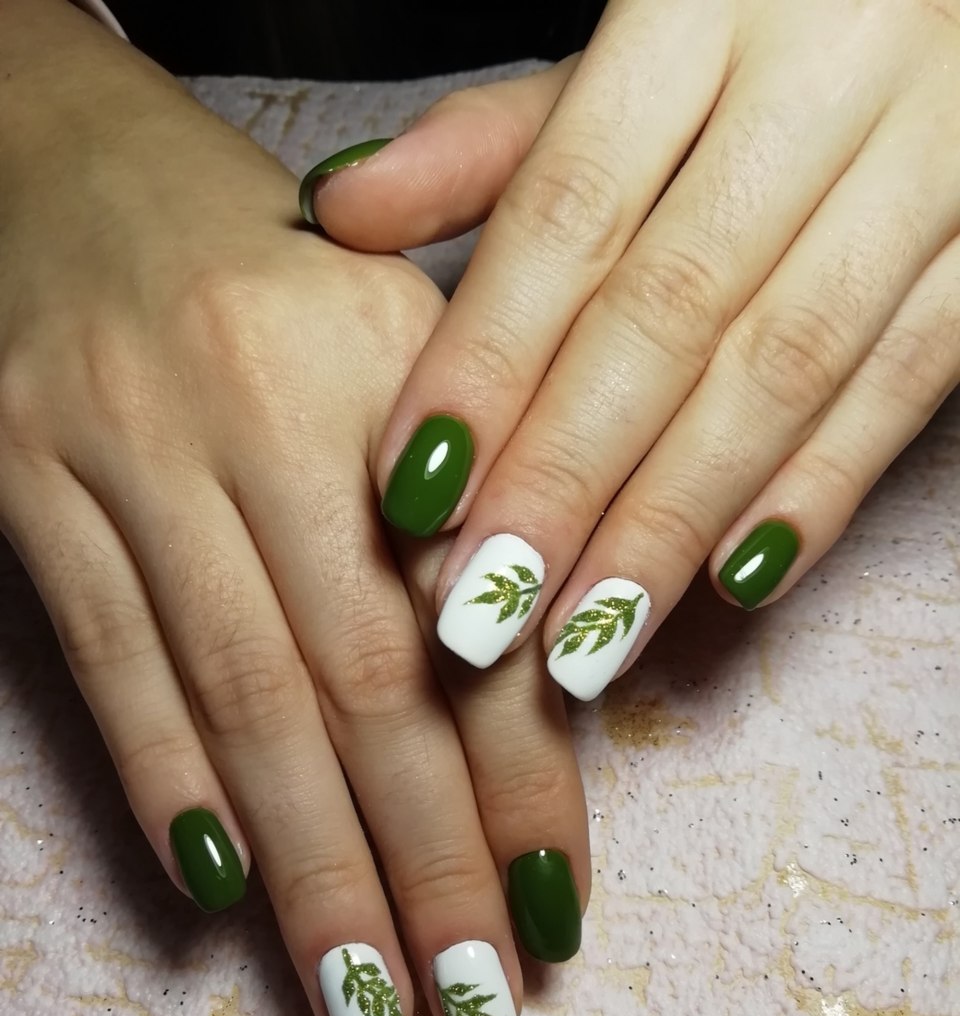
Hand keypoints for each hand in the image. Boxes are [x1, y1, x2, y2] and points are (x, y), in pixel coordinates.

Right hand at [0, 0, 588, 1015]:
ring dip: (307, 875)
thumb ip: (471, 501)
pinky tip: (221, 901)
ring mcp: (127, 449)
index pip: (476, 613)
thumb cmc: (272, 271)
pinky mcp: (25, 484)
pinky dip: (167, 786)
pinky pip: (105, 663)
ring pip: (238, 699)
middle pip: (362, 684)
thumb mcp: (397, 340)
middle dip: (427, 869)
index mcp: (392, 369)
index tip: (556, 916)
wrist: (68, 164)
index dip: (523, 778)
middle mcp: (261, 409)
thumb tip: (531, 707)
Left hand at [308, 0, 959, 699]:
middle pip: (669, 311)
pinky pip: (914, 377)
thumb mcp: (644, 39)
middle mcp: (832, 68)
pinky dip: (821, 488)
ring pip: (785, 364)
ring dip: (675, 518)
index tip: (419, 491)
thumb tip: (343, 206)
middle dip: (568, 476)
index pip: (570, 211)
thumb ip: (503, 135)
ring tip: (588, 635)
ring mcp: (941, 149)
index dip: (488, 361)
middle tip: (487, 608)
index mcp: (706, 1)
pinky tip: (736, 583)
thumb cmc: (779, 12)